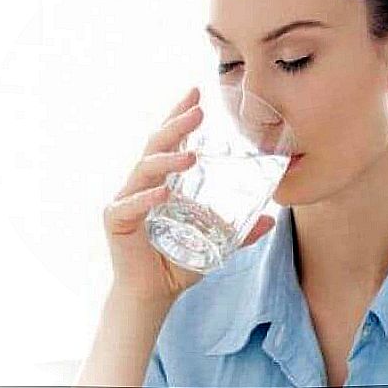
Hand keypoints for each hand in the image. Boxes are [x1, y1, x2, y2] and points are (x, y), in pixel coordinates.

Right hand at [102, 87, 274, 301]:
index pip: (171, 141)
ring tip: (191, 156)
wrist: (153, 294)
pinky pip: (129, 205)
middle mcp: (143, 184)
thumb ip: (241, 231)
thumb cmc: (179, 262)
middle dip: (176, 125)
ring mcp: (128, 200)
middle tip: (198, 110)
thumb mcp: (216, 243)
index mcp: (164, 181)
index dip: (180, 116)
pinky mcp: (116, 221)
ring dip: (167, 160)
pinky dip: (146, 198)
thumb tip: (271, 219)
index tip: (197, 93)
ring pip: (144, 170)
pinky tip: (163, 193)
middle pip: (157, 145)